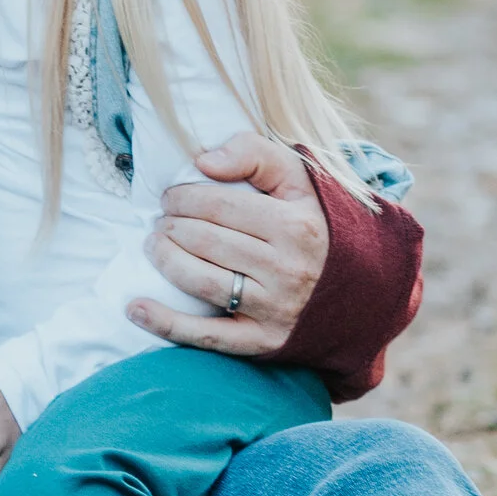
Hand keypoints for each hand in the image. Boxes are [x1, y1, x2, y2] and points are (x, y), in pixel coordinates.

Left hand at [132, 134, 328, 352]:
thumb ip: (253, 153)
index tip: (171, 196)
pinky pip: (207, 336)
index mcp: (296, 225)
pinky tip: (135, 308)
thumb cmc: (316, 223)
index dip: (182, 196)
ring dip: (164, 259)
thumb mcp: (299, 179)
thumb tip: (202, 161)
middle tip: (162, 221)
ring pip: (200, 280)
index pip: (217, 204)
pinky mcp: (263, 342)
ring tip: (155, 246)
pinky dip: (165, 323)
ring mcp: (275, 309)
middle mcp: (287, 269)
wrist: (361, 288)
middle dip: (170, 225)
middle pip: (203, 240)